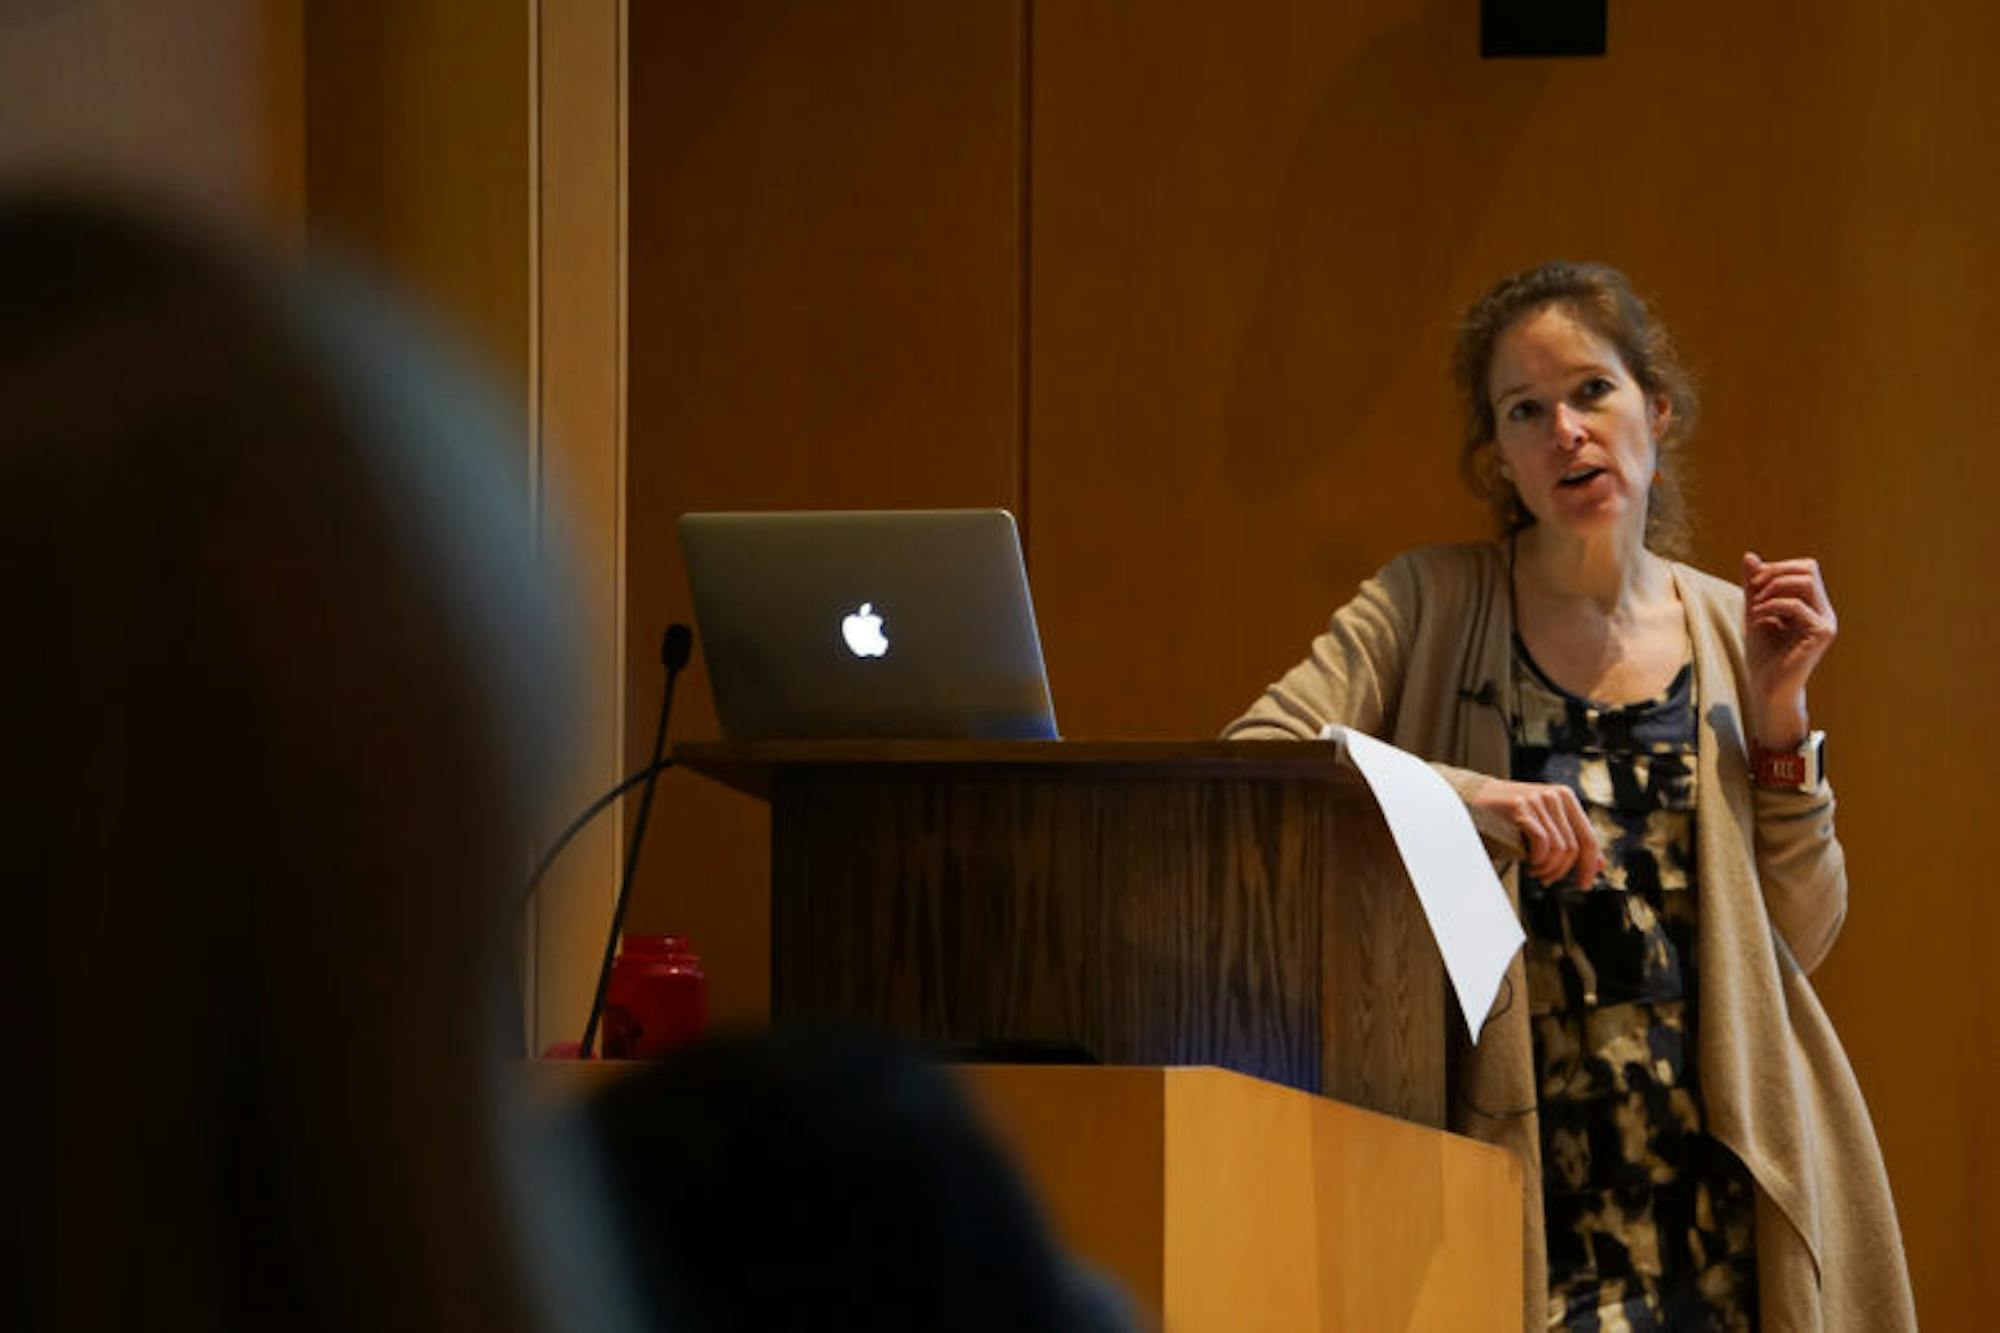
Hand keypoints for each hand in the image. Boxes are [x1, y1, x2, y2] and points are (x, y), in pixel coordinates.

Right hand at [1468, 779, 1601, 887]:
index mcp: (1566, 798)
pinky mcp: (1521, 807)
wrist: (1474, 799)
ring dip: (1546, 868)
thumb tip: (1599, 865)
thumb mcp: (1545, 826)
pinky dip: (1536, 859)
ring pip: (1557, 849)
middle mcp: (1555, 796)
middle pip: (1573, 848)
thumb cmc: (1509, 817)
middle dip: (1560, 871)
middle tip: (1546, 879)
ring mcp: (1538, 800)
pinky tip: (1528, 862)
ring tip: (1534, 870)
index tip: (1584, 884)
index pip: (1588, 838)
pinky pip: (1541, 843)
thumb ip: (1570, 841)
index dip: (1589, 866)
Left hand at [1742, 552, 1835, 746]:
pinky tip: (1757, 618)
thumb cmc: (1762, 654)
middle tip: (1753, 590)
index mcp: (1813, 605)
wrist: (1766, 687)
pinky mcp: (1821, 633)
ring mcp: (1826, 621)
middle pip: (1809, 568)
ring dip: (1773, 587)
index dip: (1776, 568)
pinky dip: (1772, 606)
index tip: (1752, 584)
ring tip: (1755, 606)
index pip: (1804, 567)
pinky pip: (1797, 605)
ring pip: (1805, 581)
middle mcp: (1824, 611)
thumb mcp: (1755, 612)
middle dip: (1776, 572)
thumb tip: (1749, 555)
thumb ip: (1754, 586)